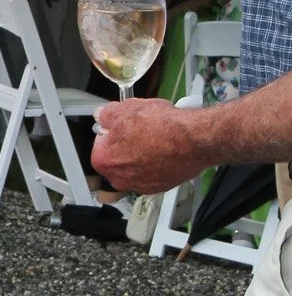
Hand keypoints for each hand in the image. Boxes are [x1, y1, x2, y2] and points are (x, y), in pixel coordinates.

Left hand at [91, 98, 216, 194]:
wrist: (194, 141)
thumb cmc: (162, 128)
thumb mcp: (127, 108)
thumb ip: (107, 113)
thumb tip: (103, 114)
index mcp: (104, 159)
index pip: (100, 142)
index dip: (113, 130)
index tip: (122, 125)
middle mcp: (119, 178)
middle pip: (117, 156)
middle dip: (126, 143)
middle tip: (141, 129)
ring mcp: (139, 185)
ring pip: (135, 166)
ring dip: (142, 153)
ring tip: (156, 137)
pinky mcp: (159, 187)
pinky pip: (152, 172)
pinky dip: (156, 163)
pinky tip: (165, 149)